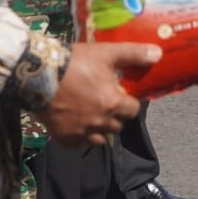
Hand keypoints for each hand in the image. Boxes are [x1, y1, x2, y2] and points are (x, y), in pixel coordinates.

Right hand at [38, 42, 160, 146]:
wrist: (38, 74)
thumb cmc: (75, 62)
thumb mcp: (106, 53)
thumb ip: (134, 55)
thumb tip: (159, 54)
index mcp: (113, 103)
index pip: (133, 110)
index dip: (128, 102)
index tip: (120, 94)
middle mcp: (99, 122)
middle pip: (117, 125)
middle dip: (115, 115)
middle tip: (104, 101)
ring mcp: (81, 132)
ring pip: (99, 138)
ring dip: (99, 128)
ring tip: (90, 113)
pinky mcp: (63, 138)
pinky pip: (78, 144)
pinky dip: (79, 137)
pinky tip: (75, 123)